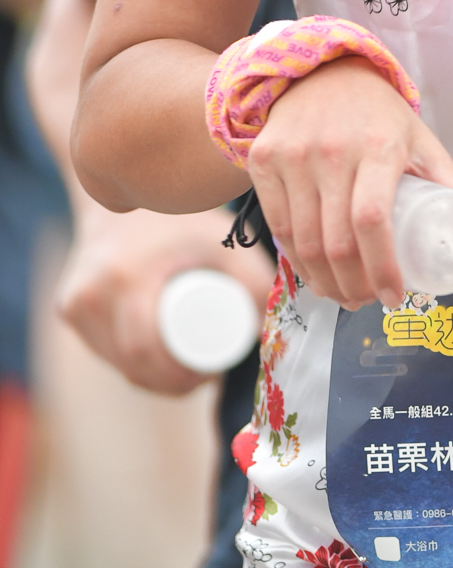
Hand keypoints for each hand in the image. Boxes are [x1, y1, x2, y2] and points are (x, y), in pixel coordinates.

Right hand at [56, 207, 274, 395]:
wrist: (128, 186)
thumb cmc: (183, 218)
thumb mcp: (222, 245)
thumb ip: (255, 283)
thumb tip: (270, 332)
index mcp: (125, 279)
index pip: (146, 353)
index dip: (178, 377)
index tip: (210, 375)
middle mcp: (90, 294)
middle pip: (131, 363)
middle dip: (169, 381)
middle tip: (205, 374)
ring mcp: (73, 302)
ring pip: (115, 361)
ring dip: (149, 375)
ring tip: (187, 366)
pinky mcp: (67, 306)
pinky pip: (102, 348)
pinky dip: (129, 361)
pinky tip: (154, 363)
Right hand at [246, 56, 452, 308]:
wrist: (323, 72)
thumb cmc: (381, 117)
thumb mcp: (425, 146)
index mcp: (379, 146)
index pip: (373, 220)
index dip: (383, 268)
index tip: (395, 297)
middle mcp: (331, 150)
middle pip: (337, 242)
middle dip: (354, 287)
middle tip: (369, 302)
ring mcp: (292, 156)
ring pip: (304, 242)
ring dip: (324, 283)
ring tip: (345, 297)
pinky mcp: (264, 161)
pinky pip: (278, 227)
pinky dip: (296, 262)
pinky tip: (315, 275)